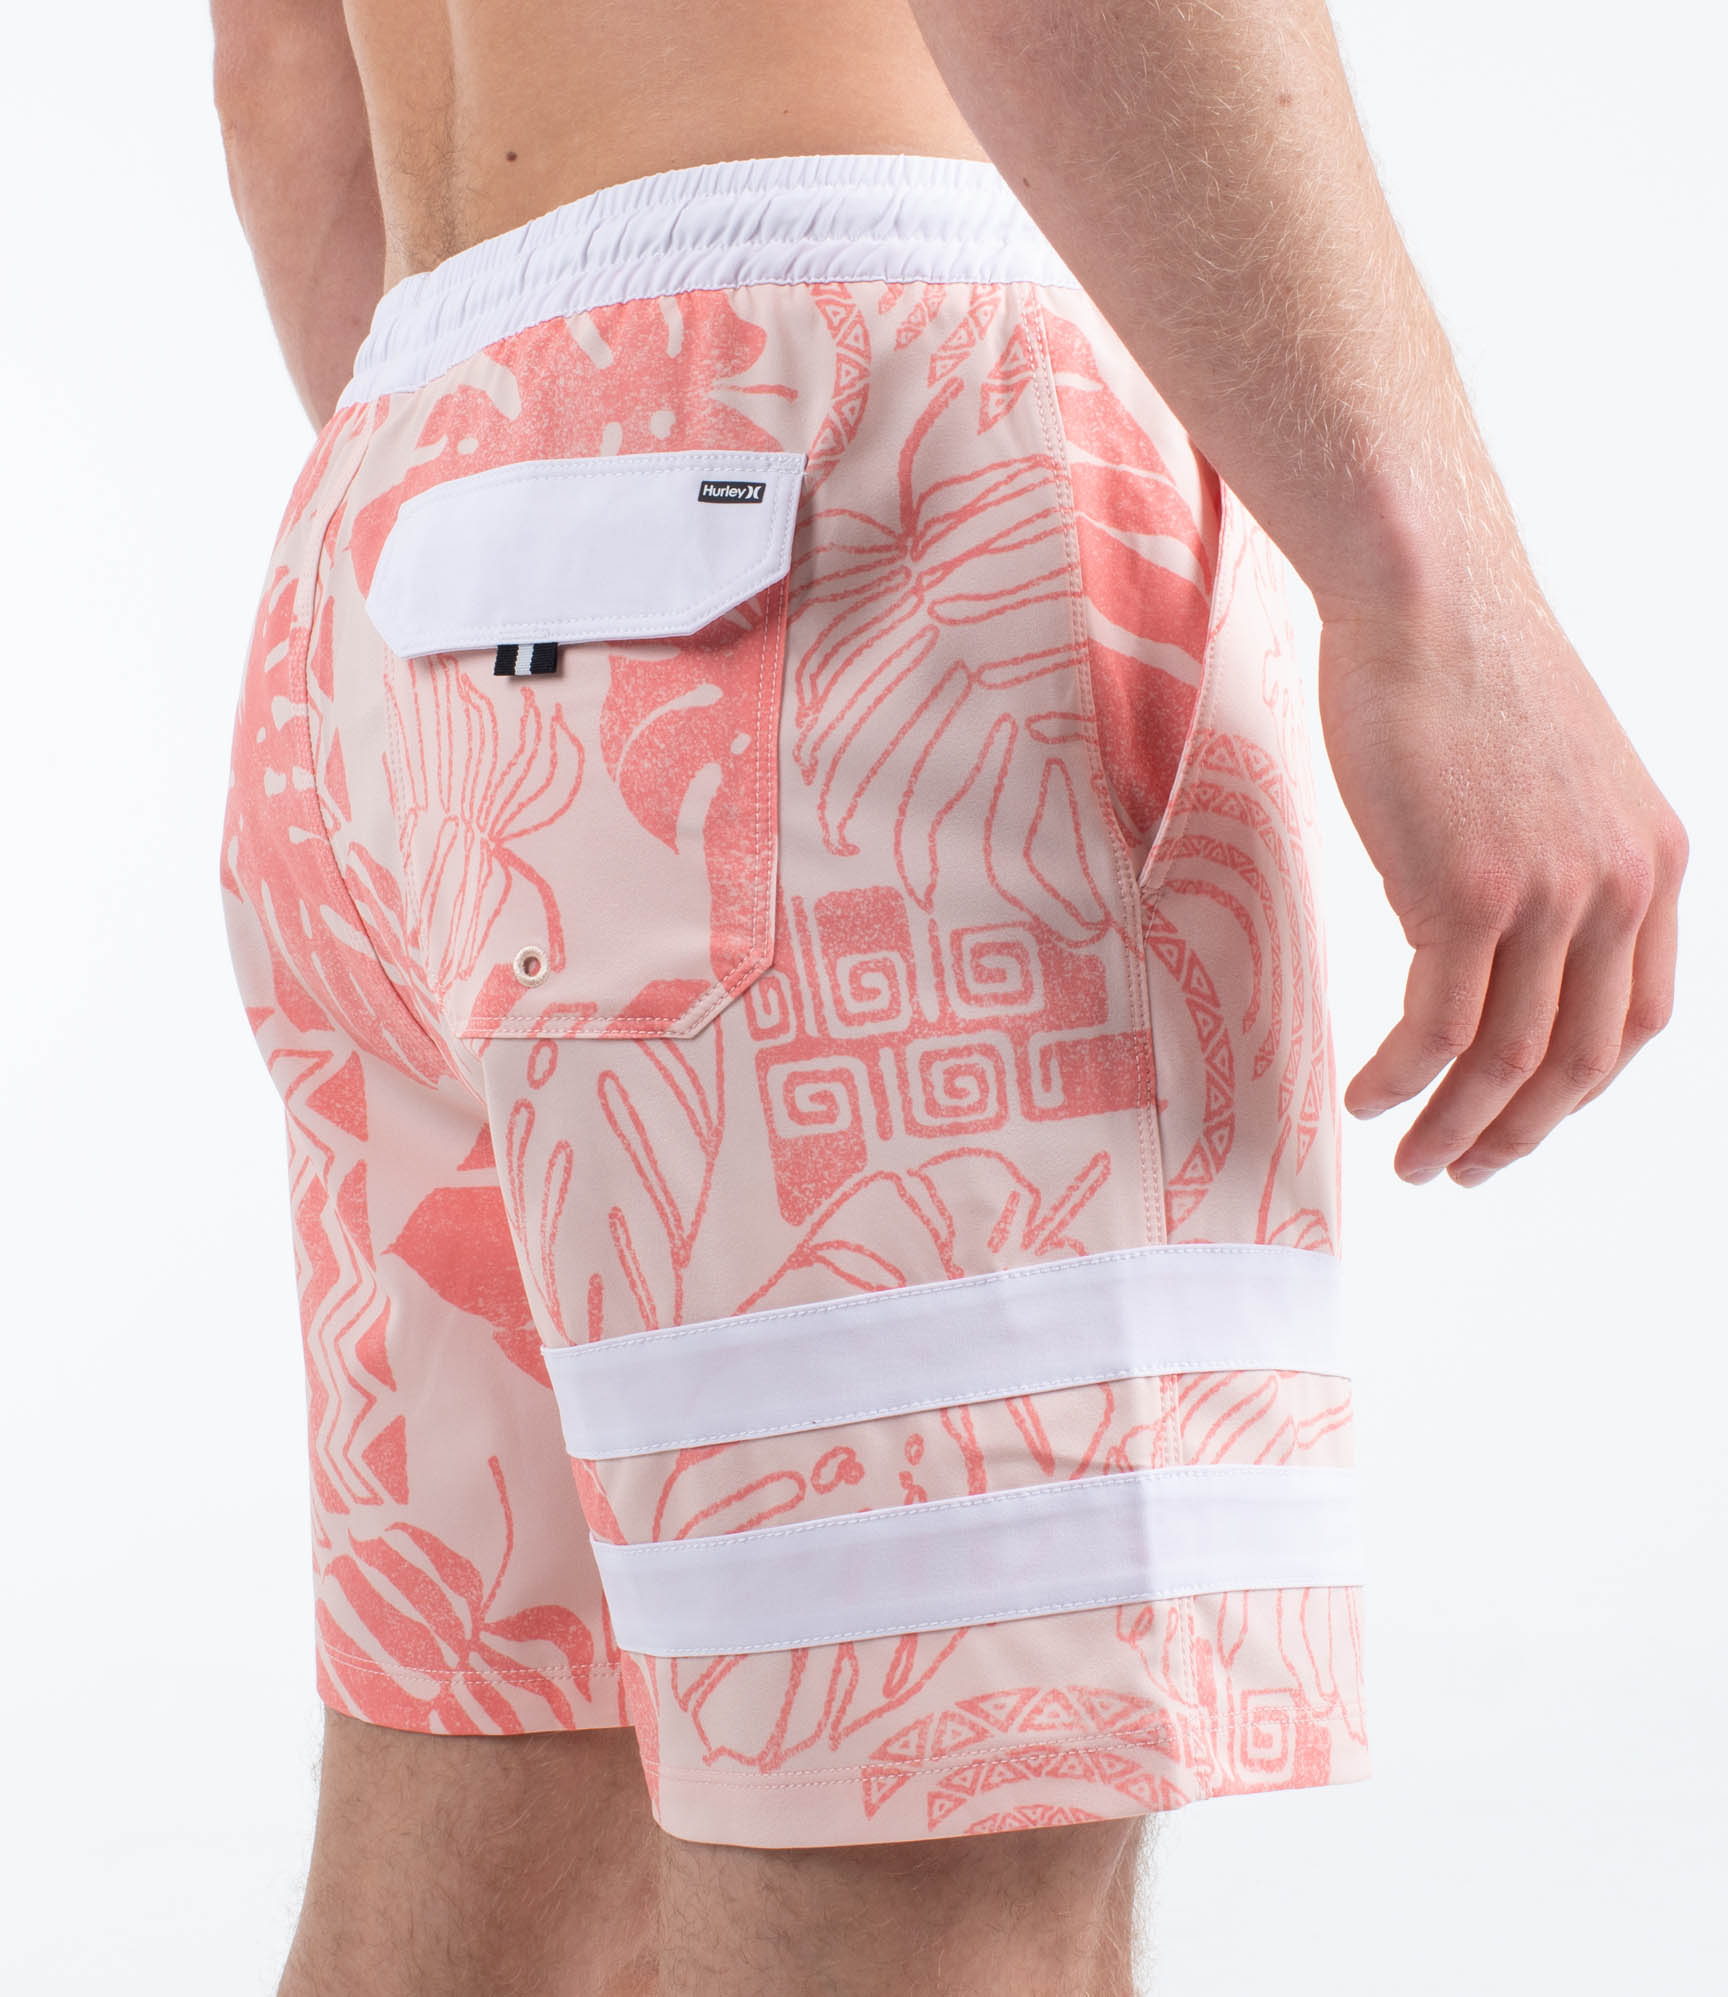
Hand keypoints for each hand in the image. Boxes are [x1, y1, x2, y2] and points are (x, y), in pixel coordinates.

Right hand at [1316, 571, 1686, 1185]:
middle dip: (1516, 1136)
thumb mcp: (1550, 780)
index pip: (1637, 1019)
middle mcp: (1620, 888)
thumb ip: (1550, 865)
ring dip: (1454, 1129)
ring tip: (1409, 1161)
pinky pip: (1437, 1027)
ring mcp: (1548, 894)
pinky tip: (1367, 1096)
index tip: (1520, 1121)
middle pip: (1579, 1063)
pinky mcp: (1466, 893)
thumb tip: (1488, 938)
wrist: (1427, 598)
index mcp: (1653, 862)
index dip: (1578, 1092)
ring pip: (1506, 1060)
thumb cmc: (1466, 674)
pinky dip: (1402, 1080)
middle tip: (1461, 1173)